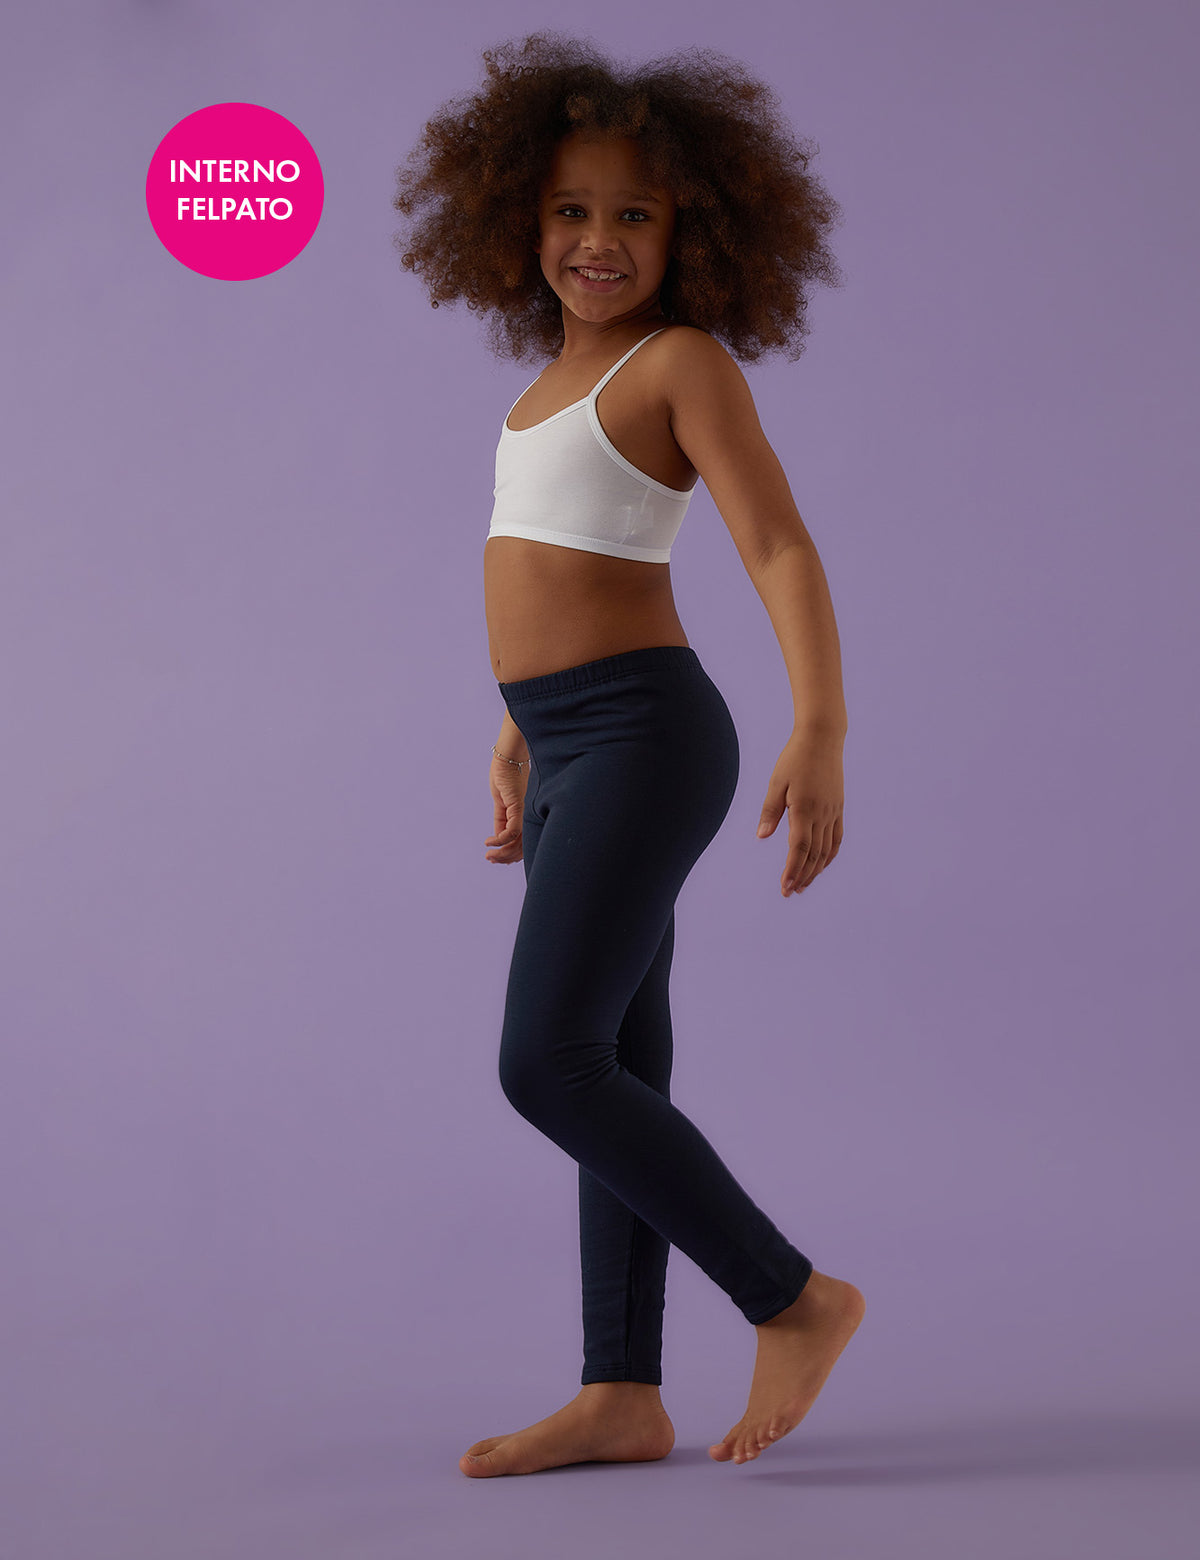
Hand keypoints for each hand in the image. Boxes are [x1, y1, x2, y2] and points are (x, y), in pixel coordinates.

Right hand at [485, 756, 526, 863]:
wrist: (508, 758)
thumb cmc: (505, 776)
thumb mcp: (502, 803)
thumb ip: (503, 820)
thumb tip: (499, 838)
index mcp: (526, 817)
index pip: (524, 844)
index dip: (510, 854)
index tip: (495, 858)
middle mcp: (529, 817)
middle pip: (522, 848)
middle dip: (505, 858)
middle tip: (490, 859)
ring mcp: (525, 814)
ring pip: (518, 844)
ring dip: (502, 853)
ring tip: (489, 855)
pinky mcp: (519, 808)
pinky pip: (512, 832)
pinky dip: (500, 840)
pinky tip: (489, 842)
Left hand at [755, 728, 843, 897]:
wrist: (822, 739)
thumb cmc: (794, 759)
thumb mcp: (777, 782)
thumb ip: (770, 811)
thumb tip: (762, 836)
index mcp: (804, 809)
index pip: (799, 849)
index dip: (792, 870)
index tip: (785, 887)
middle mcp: (821, 814)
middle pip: (813, 855)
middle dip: (802, 876)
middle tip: (790, 892)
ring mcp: (833, 812)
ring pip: (827, 850)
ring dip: (815, 870)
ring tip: (803, 885)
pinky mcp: (838, 808)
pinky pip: (836, 838)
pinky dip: (830, 855)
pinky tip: (822, 864)